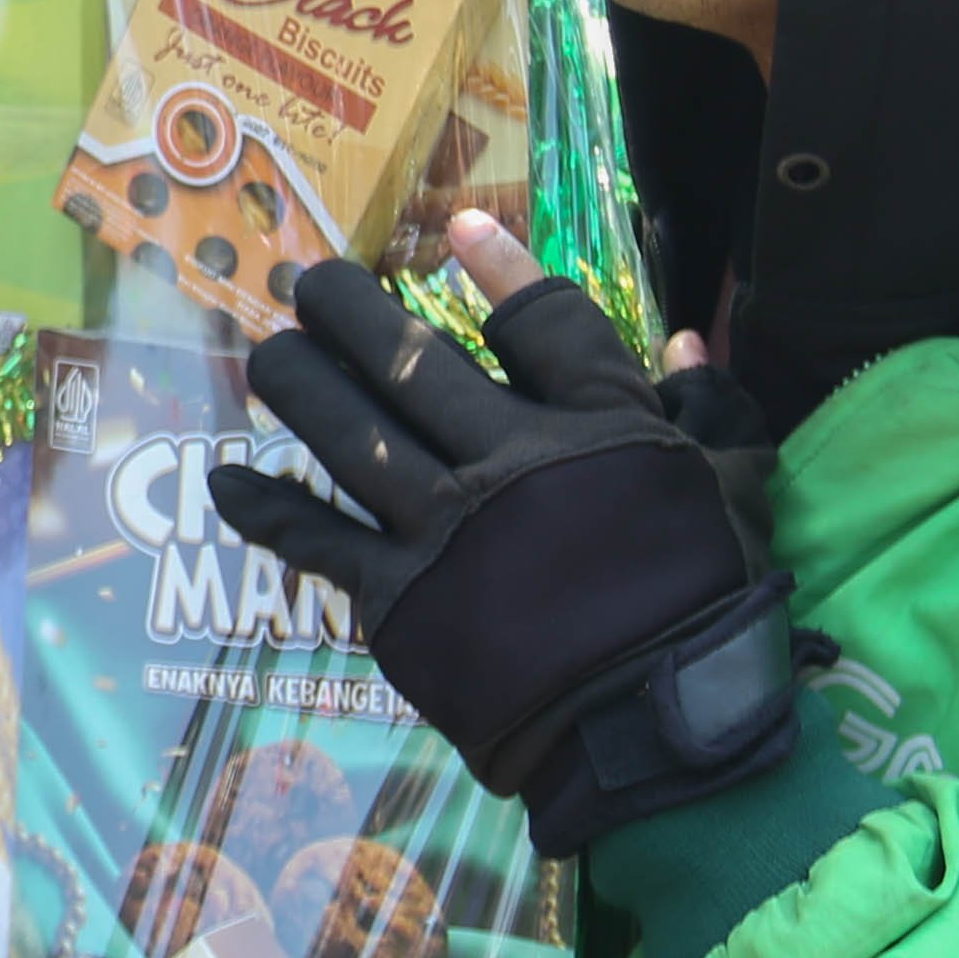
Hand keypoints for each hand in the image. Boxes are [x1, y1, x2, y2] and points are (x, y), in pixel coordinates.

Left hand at [205, 228, 803, 853]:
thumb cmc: (705, 605)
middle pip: (410, 360)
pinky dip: (264, 509)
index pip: (541, 319)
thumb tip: (685, 342)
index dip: (500, 267)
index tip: (457, 229)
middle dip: (351, 311)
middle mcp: (506, 462)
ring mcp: (444, 529)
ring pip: (348, 433)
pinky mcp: (400, 598)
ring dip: (298, 384)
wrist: (656, 728)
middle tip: (313, 286)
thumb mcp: (736, 492)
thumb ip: (711, 411)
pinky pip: (316, 540)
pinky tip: (221, 481)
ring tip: (269, 354)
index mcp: (596, 427)